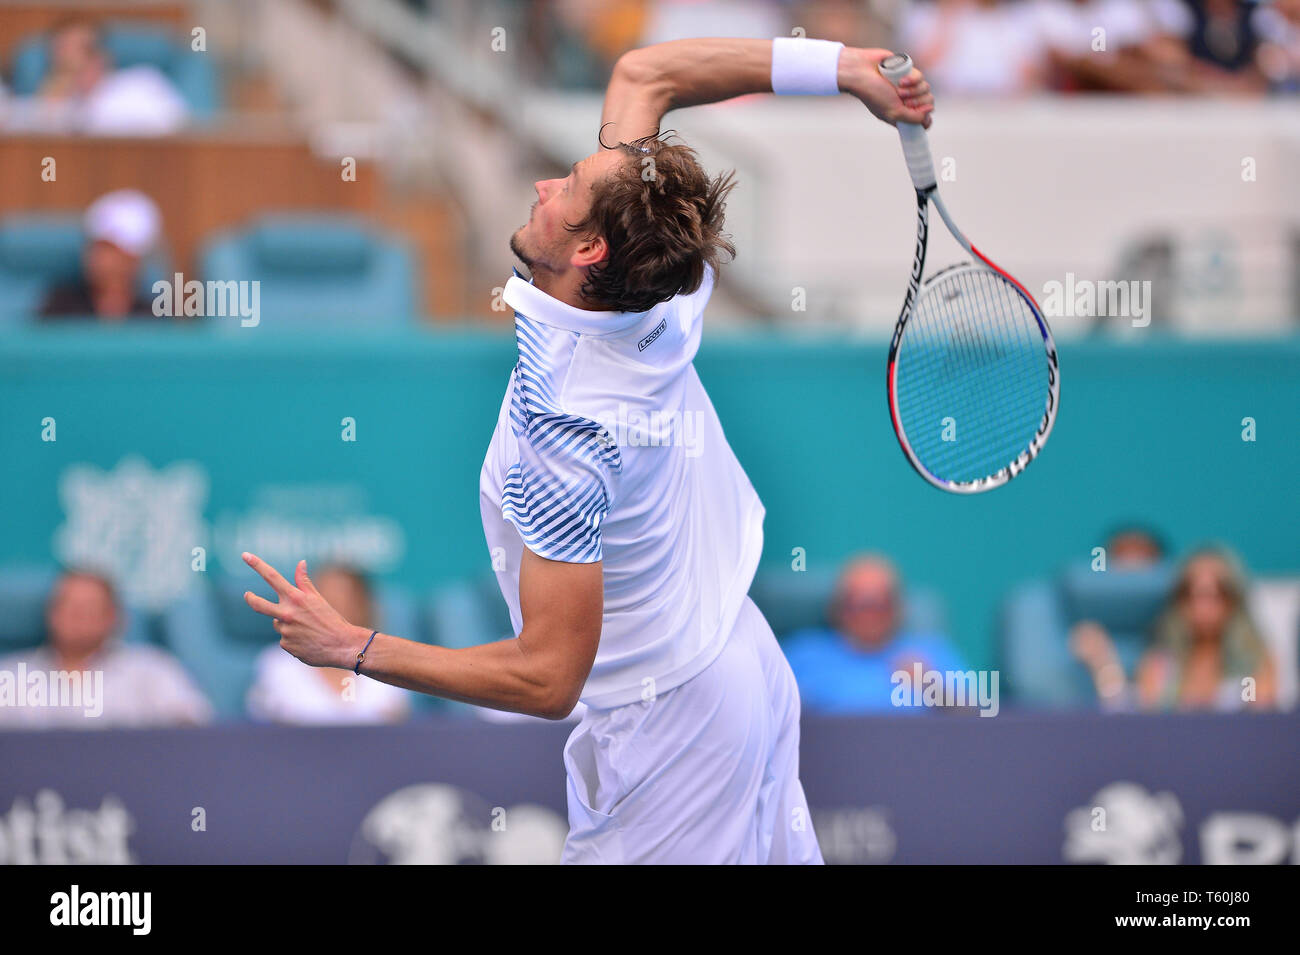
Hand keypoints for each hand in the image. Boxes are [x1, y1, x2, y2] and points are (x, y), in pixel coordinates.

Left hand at [242, 552, 366, 668]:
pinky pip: (284, 639)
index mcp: (296, 598)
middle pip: (258, 604)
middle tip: (247, 594)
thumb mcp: (318, 598)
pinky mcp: (286, 645)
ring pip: (278, 623)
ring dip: (287, 624)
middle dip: (251, 598)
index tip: (245, 555)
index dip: (257, 565)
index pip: (272, 577)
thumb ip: (304, 582)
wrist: (341, 645)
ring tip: (307, 629)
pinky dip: (293, 638)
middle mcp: (287, 613)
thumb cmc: (331, 619)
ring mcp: (285, 630)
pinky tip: (307, 640)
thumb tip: (300, 562)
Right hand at [838, 48, 933, 127]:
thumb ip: (914, 118)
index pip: (923, 121)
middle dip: (917, 101)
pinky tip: (901, 80)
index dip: (925, 119)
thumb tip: (930, 110)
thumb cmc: (873, 94)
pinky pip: (920, 77)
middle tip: (903, 100)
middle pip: (928, 103)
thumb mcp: (894, 113)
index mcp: (901, 115)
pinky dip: (912, 79)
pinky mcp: (909, 73)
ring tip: (898, 89)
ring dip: (912, 90)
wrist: (862, 71)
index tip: (919, 115)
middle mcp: (906, 102)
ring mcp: (908, 87)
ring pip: (926, 89)